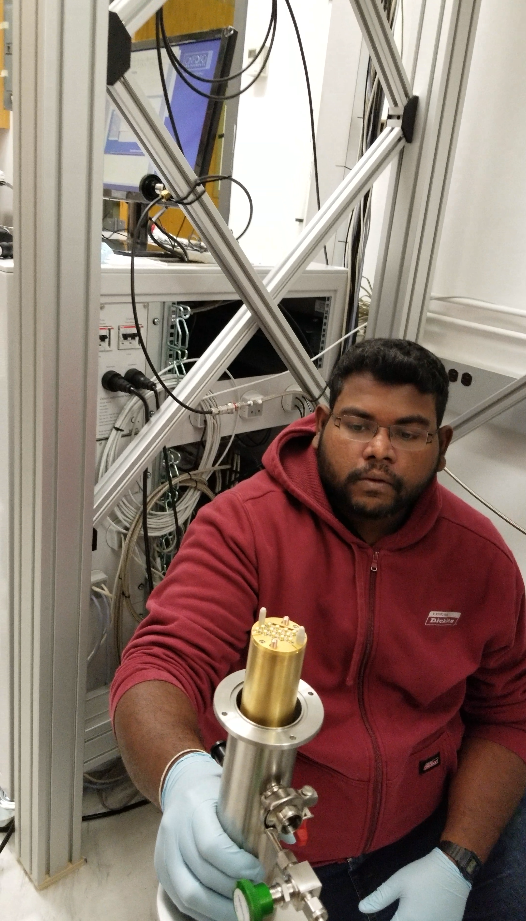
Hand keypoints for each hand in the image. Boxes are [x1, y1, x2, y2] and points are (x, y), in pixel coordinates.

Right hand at [155, 753, 263, 920]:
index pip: (212, 846)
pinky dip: (205, 911)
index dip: (238, 866)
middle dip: (232, 891)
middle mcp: (175, 831)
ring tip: (242, 908)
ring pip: (189, 893)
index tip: (258, 871)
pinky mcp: (162, 870)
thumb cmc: (212, 793)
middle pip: (202, 874)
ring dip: (219, 908)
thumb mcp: (231, 795)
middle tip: (254, 895)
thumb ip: (254, 816)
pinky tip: (223, 909)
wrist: (182, 786)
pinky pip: (181, 900)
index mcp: (194, 807)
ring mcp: (165, 853)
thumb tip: (287, 839)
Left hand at [358, 848, 470, 920]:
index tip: (385, 917)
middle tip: (398, 914)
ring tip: (410, 913)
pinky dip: (426, 920)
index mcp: (408, 920)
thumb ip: (379, 898)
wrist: (453, 870)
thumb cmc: (422, 874)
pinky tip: (423, 914)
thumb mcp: (398, 882)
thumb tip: (361, 909)